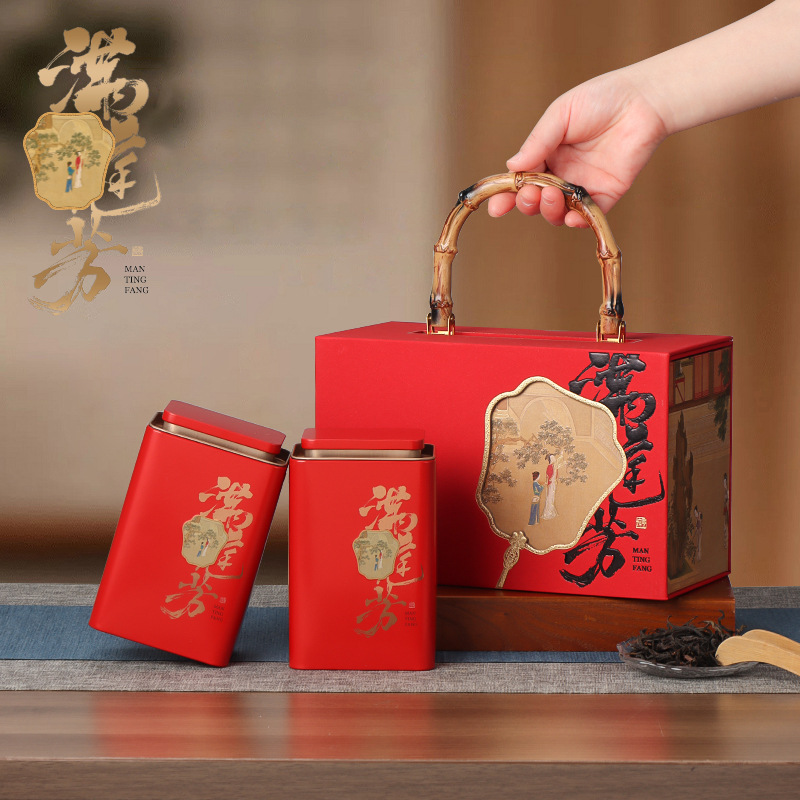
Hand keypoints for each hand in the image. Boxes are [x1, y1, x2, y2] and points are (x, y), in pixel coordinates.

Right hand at [487, 71, 668, 226]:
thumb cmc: (600, 99)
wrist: (642, 101)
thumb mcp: (560, 114)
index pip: (521, 179)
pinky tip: (571, 216)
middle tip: (530, 194)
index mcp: (546, 154)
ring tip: (550, 195)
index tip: (496, 207)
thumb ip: (537, 142)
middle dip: (526, 202)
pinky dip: (576, 221)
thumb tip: (511, 166)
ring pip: (557, 211)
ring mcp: (582, 186)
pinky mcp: (605, 195)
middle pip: (535, 199)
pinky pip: (587, 216)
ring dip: (548, 210)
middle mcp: (561, 174)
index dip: (506, 195)